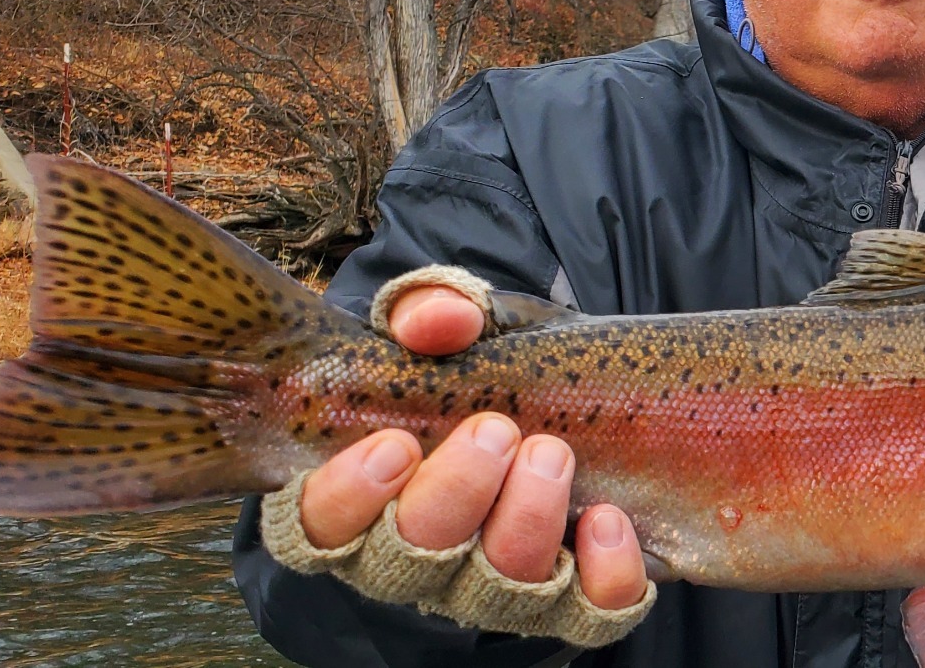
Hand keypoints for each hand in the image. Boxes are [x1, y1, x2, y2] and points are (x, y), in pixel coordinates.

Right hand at [294, 285, 647, 609]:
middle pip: (410, 564)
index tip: (396, 442)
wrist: (568, 389)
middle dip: (453, 494)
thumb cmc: (483, 362)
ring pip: (497, 592)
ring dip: (525, 521)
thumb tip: (438, 323)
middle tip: (496, 429)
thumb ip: (431, 309)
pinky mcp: (571, 599)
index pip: (317, 528)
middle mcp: (416, 558)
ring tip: (552, 453)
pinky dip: (602, 577)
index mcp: (360, 497)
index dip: (348, 497)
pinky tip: (607, 520)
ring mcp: (492, 587)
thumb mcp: (456, 323)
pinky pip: (587, 616)